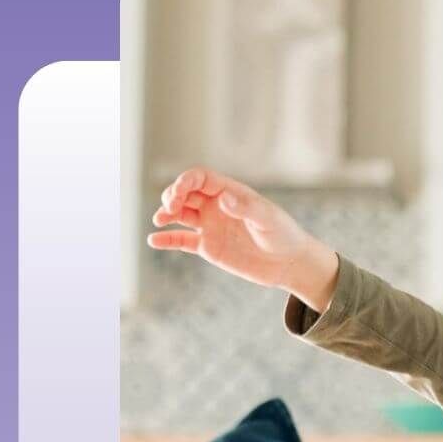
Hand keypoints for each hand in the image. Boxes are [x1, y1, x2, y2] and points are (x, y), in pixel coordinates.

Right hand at [146, 167, 338, 309]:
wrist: (289, 263)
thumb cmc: (283, 235)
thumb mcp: (267, 219)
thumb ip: (245, 208)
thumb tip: (223, 198)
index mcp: (230, 193)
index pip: (200, 178)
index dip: (185, 181)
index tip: (177, 193)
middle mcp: (216, 206)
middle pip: (185, 193)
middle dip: (172, 196)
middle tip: (169, 208)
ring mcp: (210, 226)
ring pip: (180, 214)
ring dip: (166, 213)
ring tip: (159, 219)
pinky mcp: (208, 246)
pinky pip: (182, 240)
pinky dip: (167, 239)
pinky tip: (154, 240)